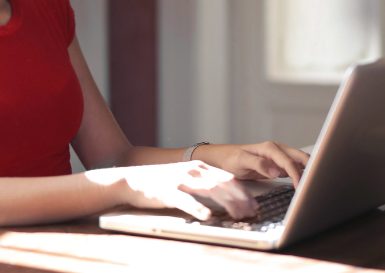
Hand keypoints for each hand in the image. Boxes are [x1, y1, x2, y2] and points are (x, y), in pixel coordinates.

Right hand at [87, 161, 258, 220]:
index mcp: (199, 167)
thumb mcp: (185, 178)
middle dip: (241, 198)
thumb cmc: (160, 182)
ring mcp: (180, 180)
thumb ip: (203, 183)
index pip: (228, 177)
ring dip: (227, 203)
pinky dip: (198, 209)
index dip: (244, 191)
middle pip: (224, 183)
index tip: (254, 204)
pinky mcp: (167, 191)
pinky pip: (186, 201)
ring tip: (238, 215)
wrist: (130, 179)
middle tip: (252, 212)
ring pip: (210, 190)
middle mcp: (192, 171)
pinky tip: (207, 217)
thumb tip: (226, 197)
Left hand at [192, 142, 309, 186]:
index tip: (300, 187)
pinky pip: (294, 167)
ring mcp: (279, 157)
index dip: (297, 174)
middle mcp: (277, 150)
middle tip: (314, 184)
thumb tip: (275, 171)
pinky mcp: (278, 164)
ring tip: (313, 185)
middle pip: (301, 158)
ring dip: (308, 171)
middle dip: (310, 169)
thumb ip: (258, 164)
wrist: (225, 158)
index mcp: (270, 148)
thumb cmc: (232, 158)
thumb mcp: (241, 161)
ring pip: (300, 162)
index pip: (289, 162)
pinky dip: (302, 174)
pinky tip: (304, 183)